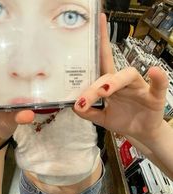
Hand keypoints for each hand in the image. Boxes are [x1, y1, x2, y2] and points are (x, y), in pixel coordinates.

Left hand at [74, 14, 168, 142]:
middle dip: (96, 85)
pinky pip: (158, 85)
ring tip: (105, 90)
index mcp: (110, 85)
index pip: (102, 62)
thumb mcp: (101, 118)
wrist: (139, 132)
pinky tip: (154, 71)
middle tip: (86, 98)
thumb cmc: (122, 119)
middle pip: (109, 74)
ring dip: (115, 82)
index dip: (101, 43)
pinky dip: (158, 78)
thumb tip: (75, 106)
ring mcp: (139, 87)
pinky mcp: (154, 96)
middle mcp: (123, 83)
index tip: (98, 21)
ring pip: (128, 76)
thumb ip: (89, 112)